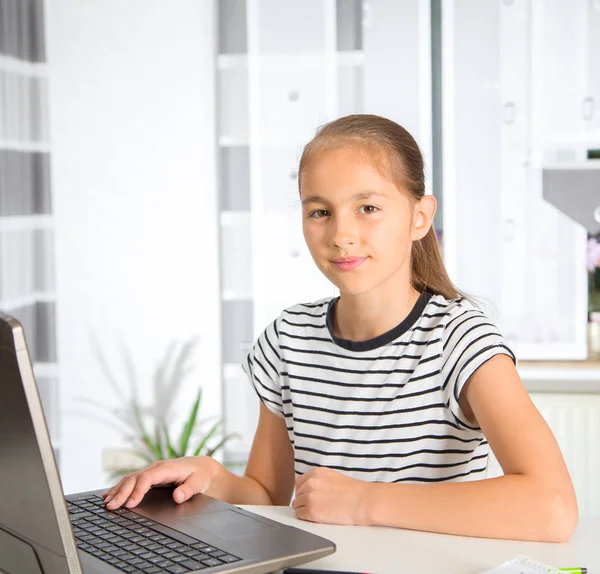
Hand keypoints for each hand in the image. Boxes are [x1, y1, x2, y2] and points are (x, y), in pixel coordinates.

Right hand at [102, 456, 219, 509]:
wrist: (202, 467)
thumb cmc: (200, 474)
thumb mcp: (199, 482)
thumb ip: (189, 489)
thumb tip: (178, 497)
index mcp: (167, 468)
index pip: (147, 478)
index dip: (138, 490)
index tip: (130, 504)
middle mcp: (156, 468)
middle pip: (135, 478)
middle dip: (122, 492)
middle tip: (111, 507)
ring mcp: (151, 472)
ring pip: (130, 479)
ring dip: (117, 490)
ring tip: (106, 503)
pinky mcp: (149, 477)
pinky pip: (131, 481)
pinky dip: (119, 488)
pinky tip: (108, 495)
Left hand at [292, 466, 369, 525]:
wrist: (362, 501)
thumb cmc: (354, 491)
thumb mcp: (333, 477)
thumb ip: (319, 481)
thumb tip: (310, 489)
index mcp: (316, 473)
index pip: (299, 482)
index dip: (304, 491)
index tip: (308, 496)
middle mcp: (310, 483)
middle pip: (298, 494)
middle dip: (304, 500)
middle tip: (316, 506)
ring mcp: (309, 497)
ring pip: (297, 505)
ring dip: (304, 509)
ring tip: (319, 511)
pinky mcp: (311, 511)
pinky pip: (299, 515)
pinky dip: (305, 517)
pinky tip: (317, 517)